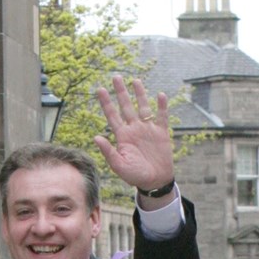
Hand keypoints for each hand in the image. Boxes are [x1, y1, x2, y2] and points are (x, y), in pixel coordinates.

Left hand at [94, 76, 173, 197]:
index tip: (100, 89)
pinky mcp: (161, 133)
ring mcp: (148, 129)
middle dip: (121, 92)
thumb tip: (96, 137)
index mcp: (122, 136)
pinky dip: (162, 106)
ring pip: (143, 107)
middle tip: (116, 76)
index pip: (112, 115)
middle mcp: (134, 129)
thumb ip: (109, 152)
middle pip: (126, 106)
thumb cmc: (135, 176)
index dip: (106, 103)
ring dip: (140, 94)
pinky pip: (162, 116)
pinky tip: (160, 95)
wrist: (155, 181)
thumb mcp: (119, 166)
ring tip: (135, 81)